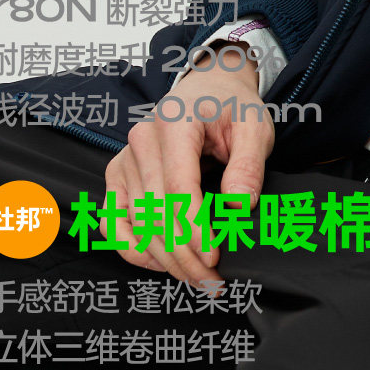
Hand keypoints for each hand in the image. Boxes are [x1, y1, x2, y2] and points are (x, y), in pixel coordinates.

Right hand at [98, 41, 273, 286]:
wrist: (209, 87)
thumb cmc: (232, 107)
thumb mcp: (255, 126)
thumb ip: (248, 166)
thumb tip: (240, 208)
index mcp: (174, 124)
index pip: (177, 189)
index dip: (193, 229)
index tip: (214, 257)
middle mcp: (140, 142)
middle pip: (155, 212)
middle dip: (183, 254)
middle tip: (213, 282)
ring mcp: (124, 159)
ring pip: (135, 223)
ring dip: (163, 259)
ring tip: (196, 278)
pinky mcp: (117, 175)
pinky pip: (114, 221)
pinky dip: (133, 248)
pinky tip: (162, 263)